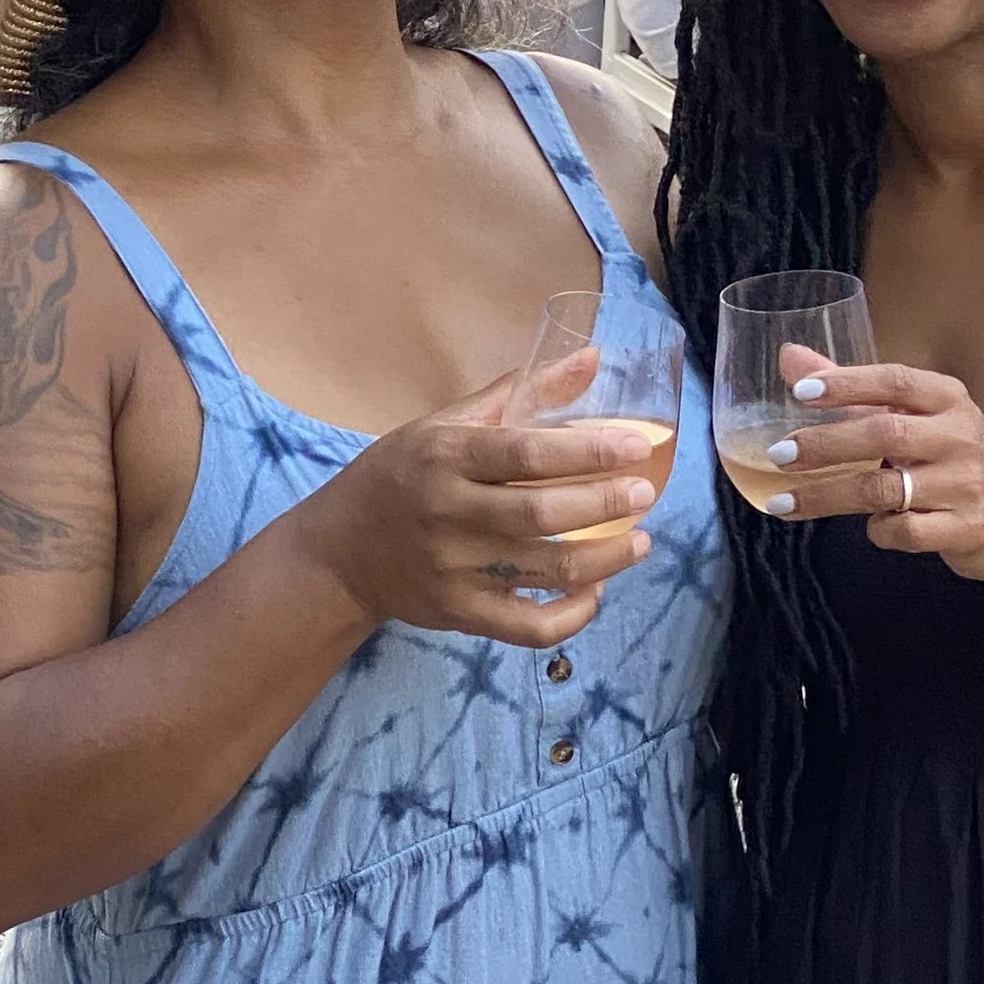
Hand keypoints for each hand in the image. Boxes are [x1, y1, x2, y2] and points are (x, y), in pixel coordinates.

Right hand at [299, 350, 662, 647]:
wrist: (339, 554)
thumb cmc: (399, 477)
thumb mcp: (444, 425)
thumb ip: (518, 394)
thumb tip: (592, 357)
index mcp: (445, 456)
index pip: (525, 452)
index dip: (587, 449)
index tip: (636, 447)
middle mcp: (448, 513)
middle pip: (542, 512)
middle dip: (605, 503)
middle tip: (645, 493)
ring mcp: (454, 569)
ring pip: (546, 569)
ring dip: (606, 558)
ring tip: (641, 541)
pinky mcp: (460, 614)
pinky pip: (529, 626)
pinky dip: (573, 614)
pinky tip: (595, 591)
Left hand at [748, 357, 983, 589]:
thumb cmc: (958, 462)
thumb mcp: (919, 418)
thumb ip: (855, 393)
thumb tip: (789, 358)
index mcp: (949, 400)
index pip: (895, 381)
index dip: (847, 383)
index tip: (800, 391)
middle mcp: (960, 437)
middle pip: (883, 434)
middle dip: (825, 444)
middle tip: (779, 455)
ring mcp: (965, 485)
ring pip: (884, 490)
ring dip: (827, 497)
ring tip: (784, 503)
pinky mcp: (966, 529)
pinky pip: (905, 531)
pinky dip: (879, 531)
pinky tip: (873, 527)